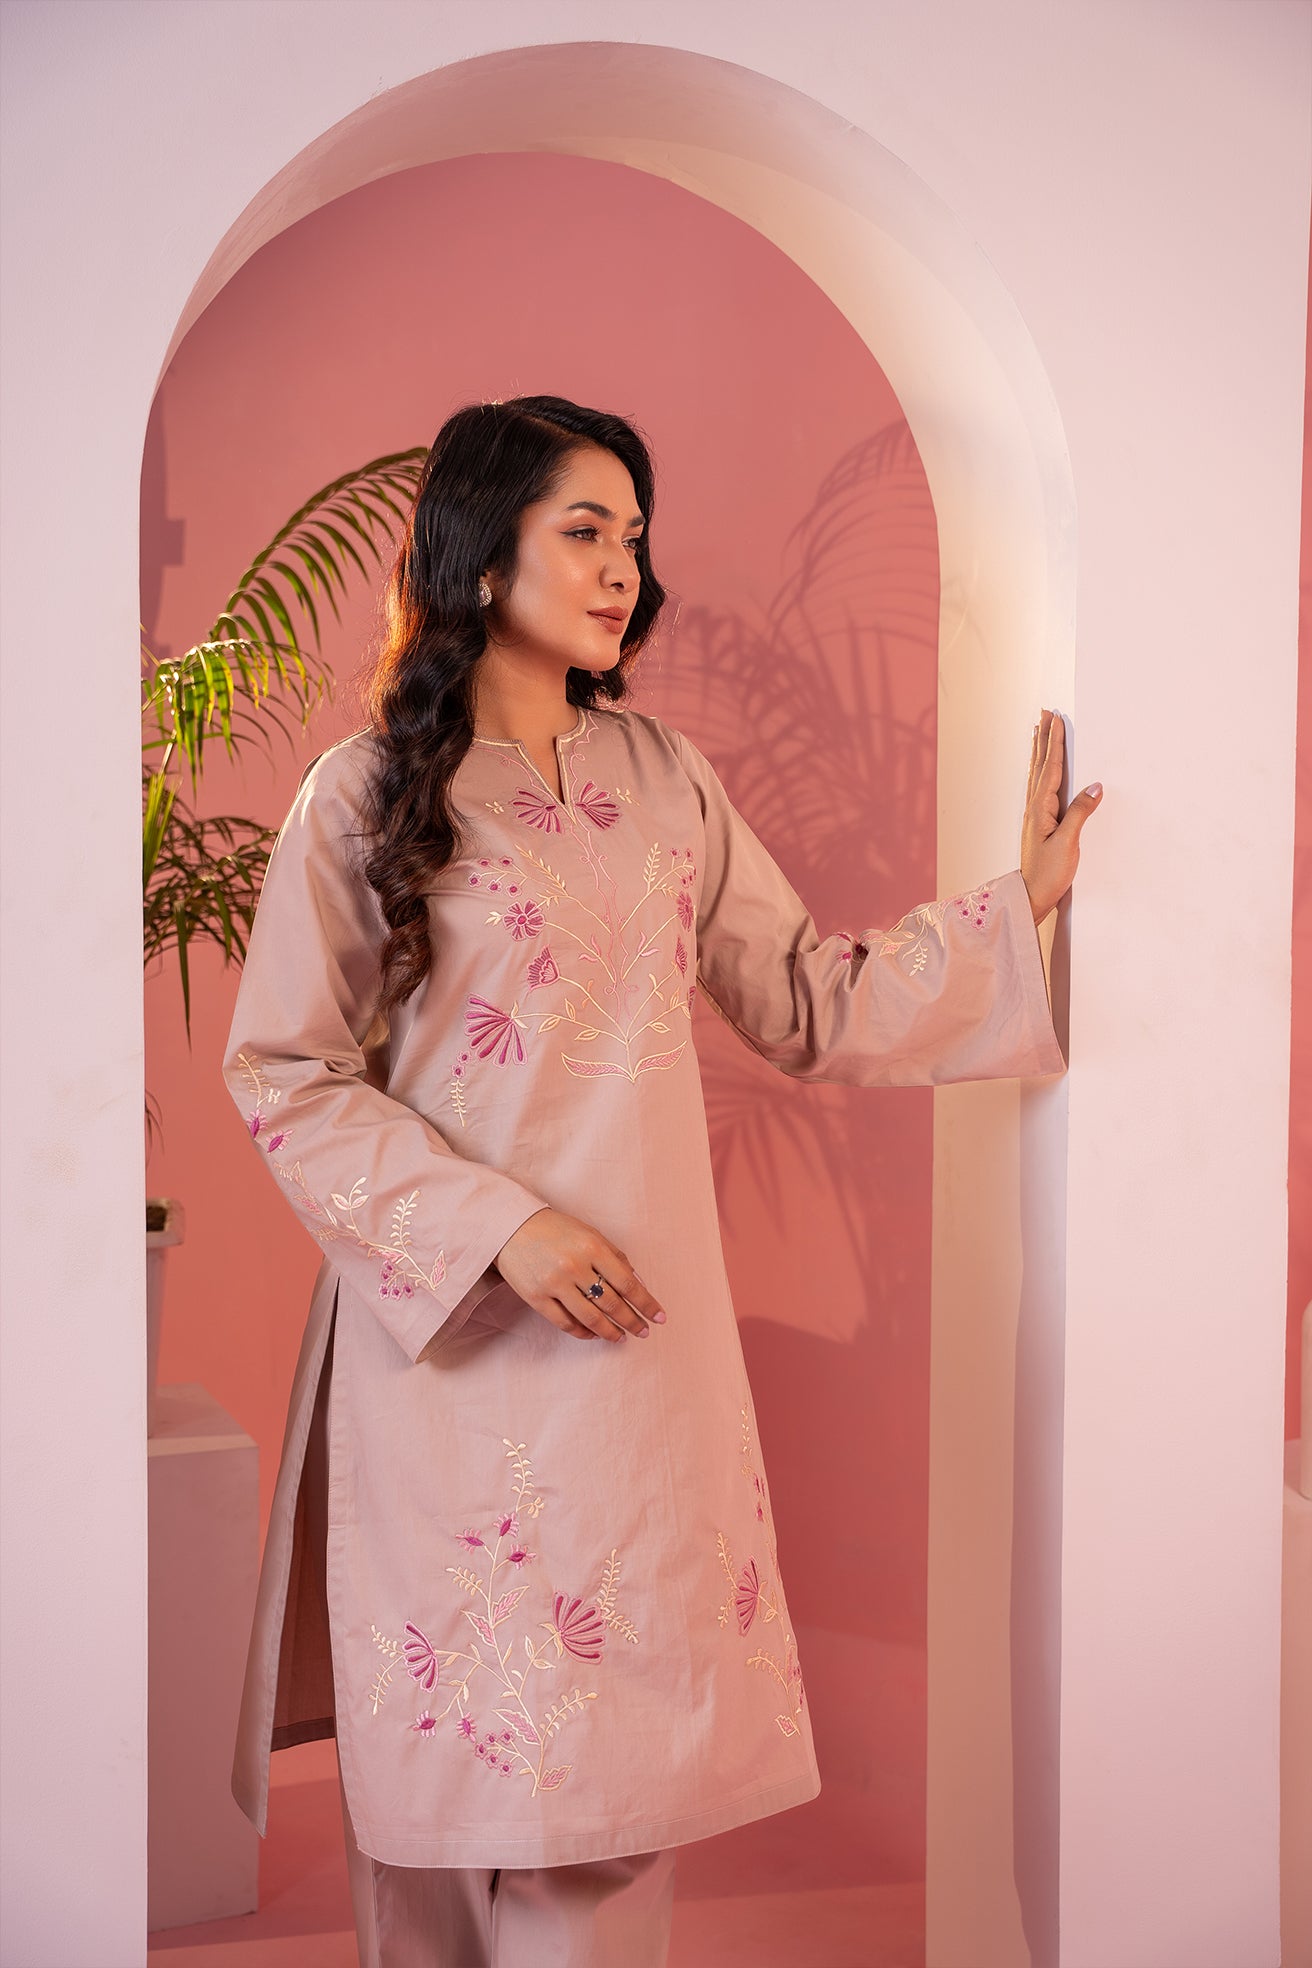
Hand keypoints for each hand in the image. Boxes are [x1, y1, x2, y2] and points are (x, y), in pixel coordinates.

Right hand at [493, 1208, 667, 1341]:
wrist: (510, 1226)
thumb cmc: (556, 1230)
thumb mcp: (589, 1234)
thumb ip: (615, 1257)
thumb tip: (639, 1284)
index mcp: (592, 1247)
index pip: (627, 1283)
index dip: (646, 1304)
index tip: (659, 1317)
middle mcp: (574, 1266)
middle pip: (612, 1304)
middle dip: (632, 1321)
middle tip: (643, 1332)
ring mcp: (554, 1283)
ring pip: (590, 1318)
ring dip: (610, 1332)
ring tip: (621, 1337)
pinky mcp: (536, 1297)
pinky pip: (565, 1323)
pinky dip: (583, 1332)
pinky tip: (594, 1335)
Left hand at [1021, 708, 1101, 923]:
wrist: (1031, 895)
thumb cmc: (1049, 874)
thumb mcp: (1068, 844)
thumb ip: (1080, 814)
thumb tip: (1095, 786)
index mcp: (1041, 809)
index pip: (1050, 768)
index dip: (1055, 742)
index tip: (1056, 719)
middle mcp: (1034, 807)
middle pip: (1039, 764)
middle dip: (1043, 737)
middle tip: (1044, 713)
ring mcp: (1034, 814)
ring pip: (1037, 773)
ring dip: (1039, 749)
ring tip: (1038, 729)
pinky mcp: (1038, 822)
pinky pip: (1039, 786)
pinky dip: (1040, 769)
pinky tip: (1041, 768)